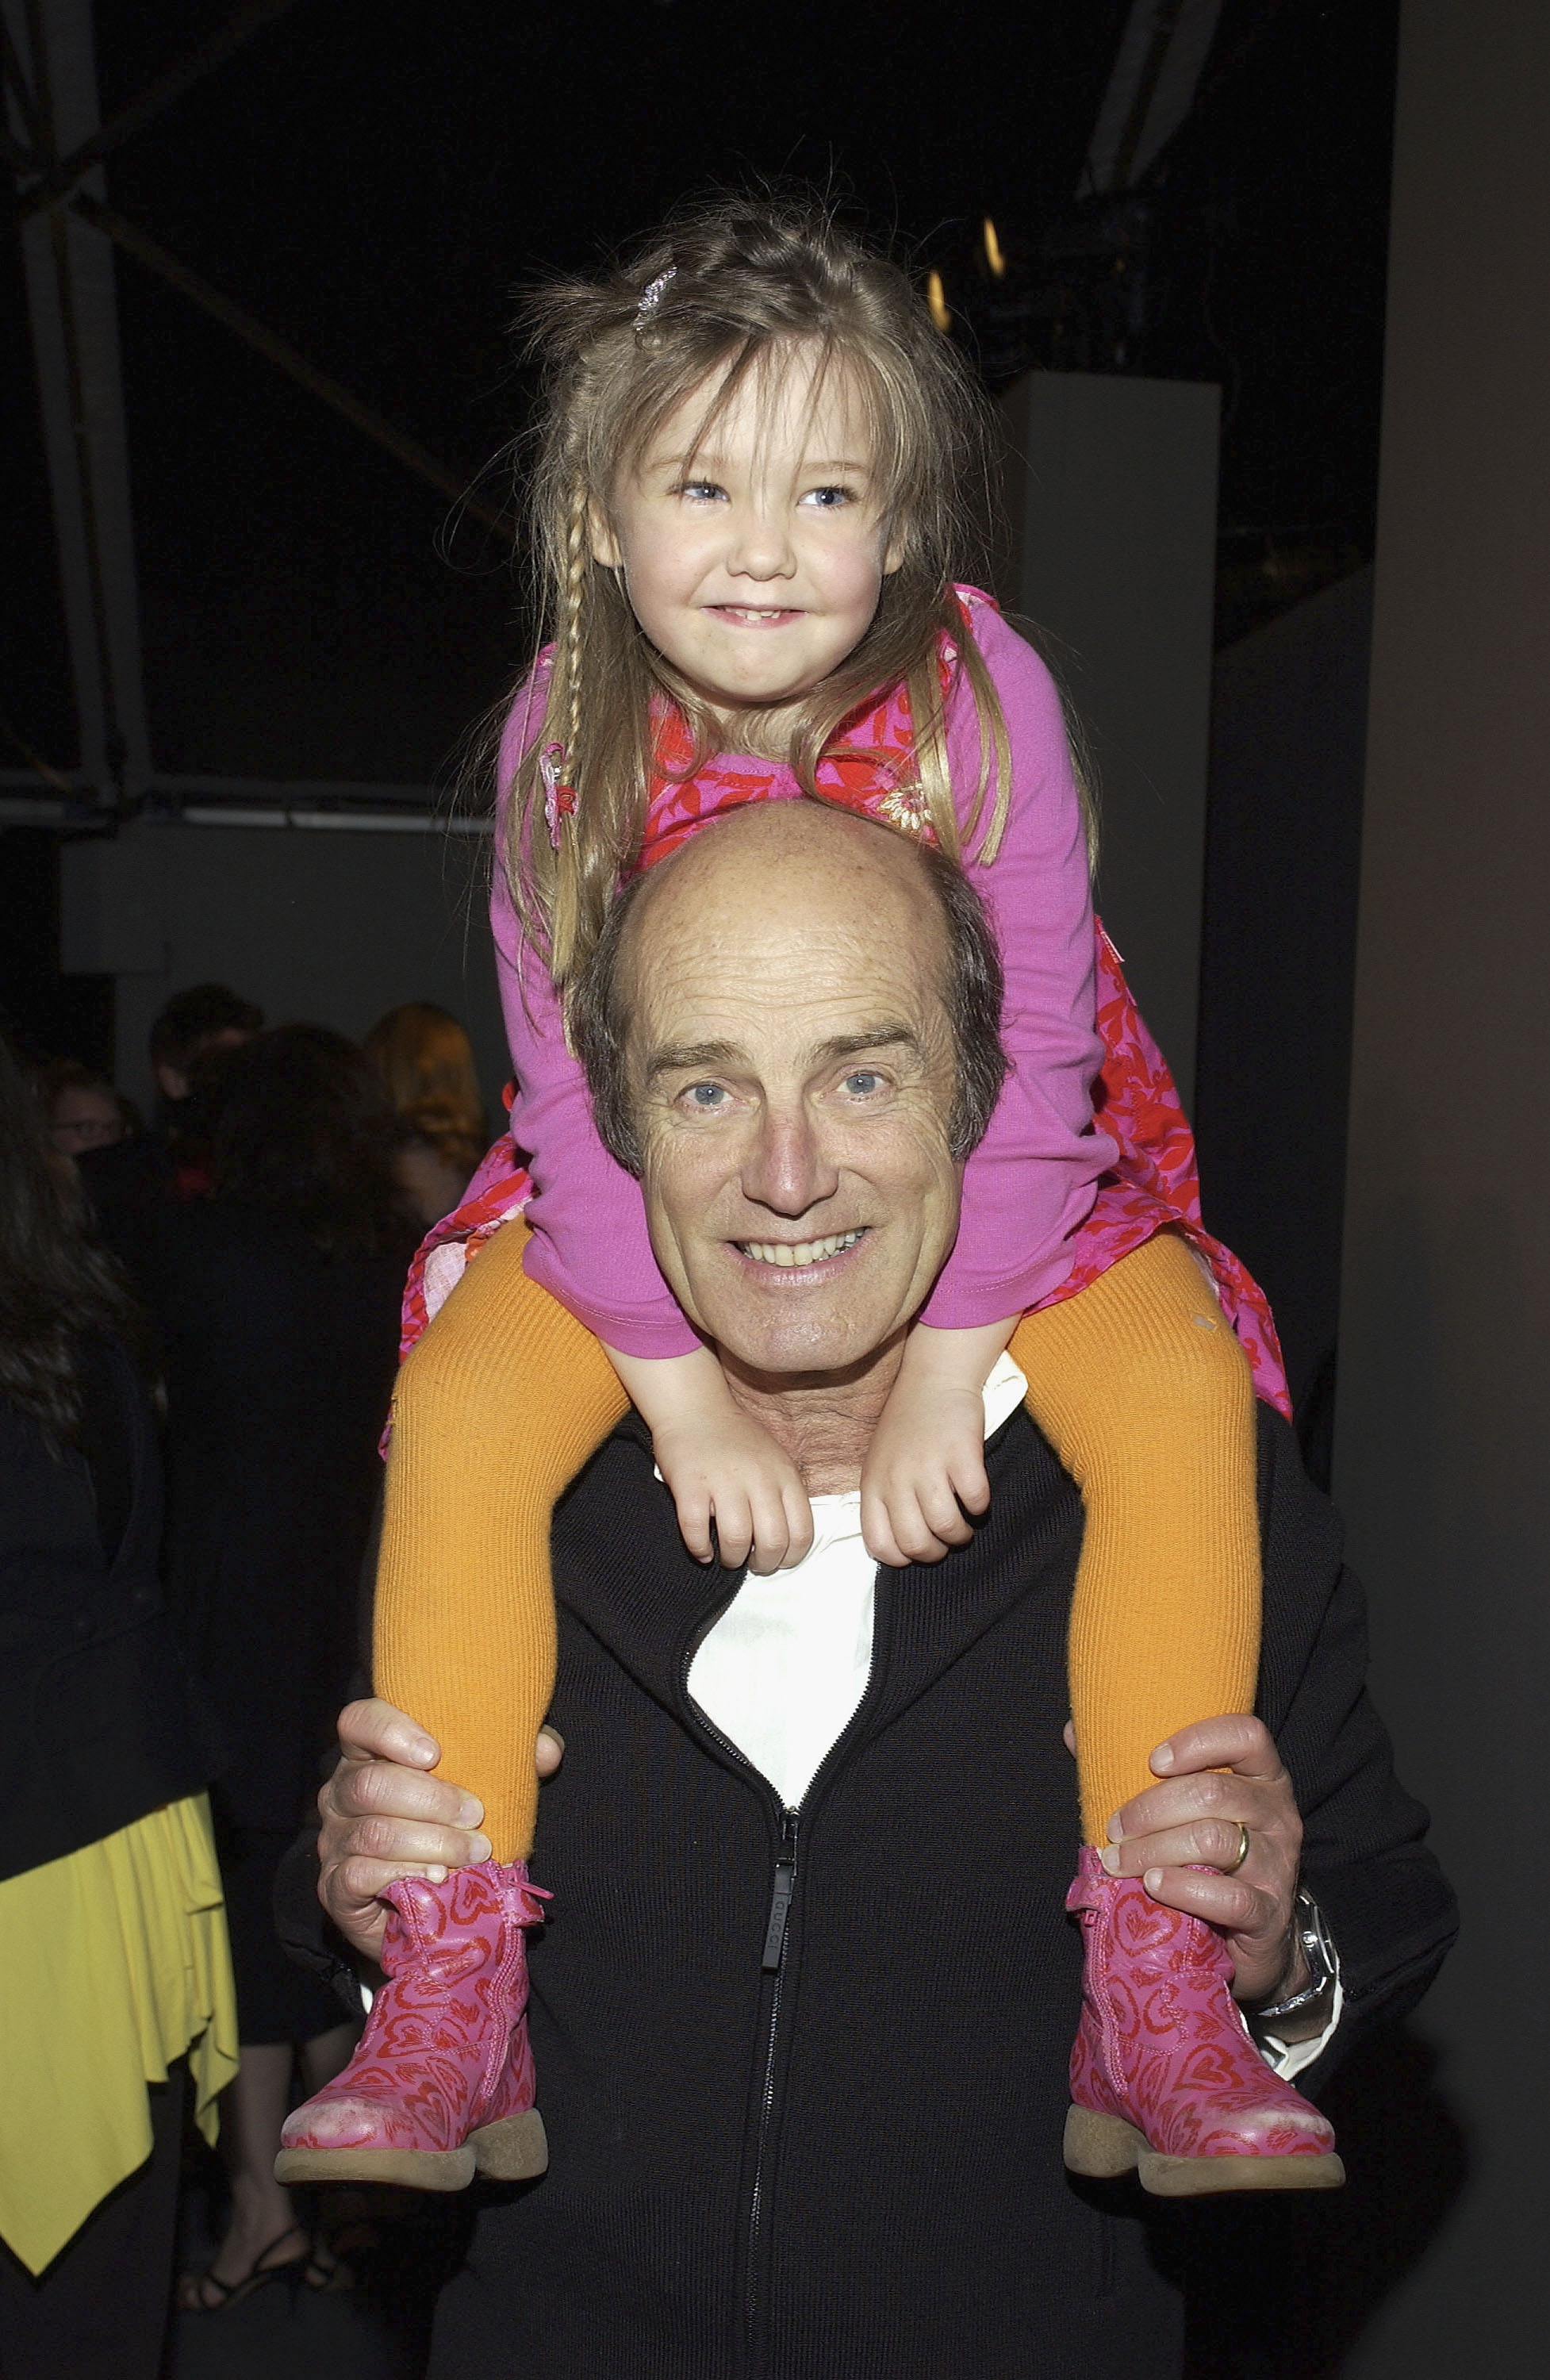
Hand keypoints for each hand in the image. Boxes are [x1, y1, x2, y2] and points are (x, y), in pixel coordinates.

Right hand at [316, 1697, 563, 1960]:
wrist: (429, 1907)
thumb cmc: (454, 1829)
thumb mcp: (488, 1787)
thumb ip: (515, 1761)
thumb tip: (546, 1751)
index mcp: (369, 1754)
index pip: (358, 1721)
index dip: (389, 1730)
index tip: (435, 1753)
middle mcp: (341, 1792)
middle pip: (370, 1783)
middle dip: (432, 1800)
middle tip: (477, 1815)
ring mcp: (334, 1840)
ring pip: (373, 1832)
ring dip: (431, 1842)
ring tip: (473, 1853)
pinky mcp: (335, 1888)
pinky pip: (360, 1874)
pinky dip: (405, 1874)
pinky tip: (436, 1879)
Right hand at [653, 1409, 813, 1573]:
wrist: (695, 1409)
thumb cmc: (736, 1439)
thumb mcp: (776, 1459)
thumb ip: (784, 1494)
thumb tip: (785, 1542)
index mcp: (784, 1475)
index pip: (802, 1531)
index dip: (791, 1557)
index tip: (778, 1561)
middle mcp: (758, 1478)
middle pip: (772, 1541)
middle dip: (763, 1565)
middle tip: (752, 1564)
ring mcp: (723, 1481)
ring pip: (736, 1539)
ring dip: (732, 1559)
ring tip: (727, 1557)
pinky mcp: (690, 1485)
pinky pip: (696, 1530)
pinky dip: (699, 1549)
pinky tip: (702, 1550)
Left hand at [860, 1380, 989, 1564]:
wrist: (934, 1380)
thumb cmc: (908, 1425)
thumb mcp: (880, 1463)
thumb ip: (886, 1499)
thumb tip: (903, 1545)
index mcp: (873, 1484)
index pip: (880, 1545)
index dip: (903, 1558)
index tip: (919, 1547)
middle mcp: (896, 1479)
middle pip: (916, 1544)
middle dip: (938, 1552)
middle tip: (948, 1539)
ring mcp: (928, 1466)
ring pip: (947, 1528)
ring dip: (961, 1534)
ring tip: (966, 1524)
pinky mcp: (961, 1454)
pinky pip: (976, 1501)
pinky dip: (981, 1506)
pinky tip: (977, 1497)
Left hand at [1080, 1715, 1306, 2004]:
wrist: (1255, 1935)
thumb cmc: (1209, 1857)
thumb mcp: (1187, 1809)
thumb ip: (1135, 1768)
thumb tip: (1075, 1732)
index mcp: (1262, 1777)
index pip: (1246, 1735)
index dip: (1198, 1741)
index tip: (1152, 1761)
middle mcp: (1277, 1814)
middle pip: (1214, 1792)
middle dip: (1151, 1809)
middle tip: (1114, 1829)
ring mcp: (1278, 1864)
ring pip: (1214, 1840)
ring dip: (1154, 1848)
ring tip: (1118, 1862)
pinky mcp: (1270, 1912)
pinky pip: (1230, 1897)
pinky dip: (1184, 1889)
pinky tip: (1154, 1885)